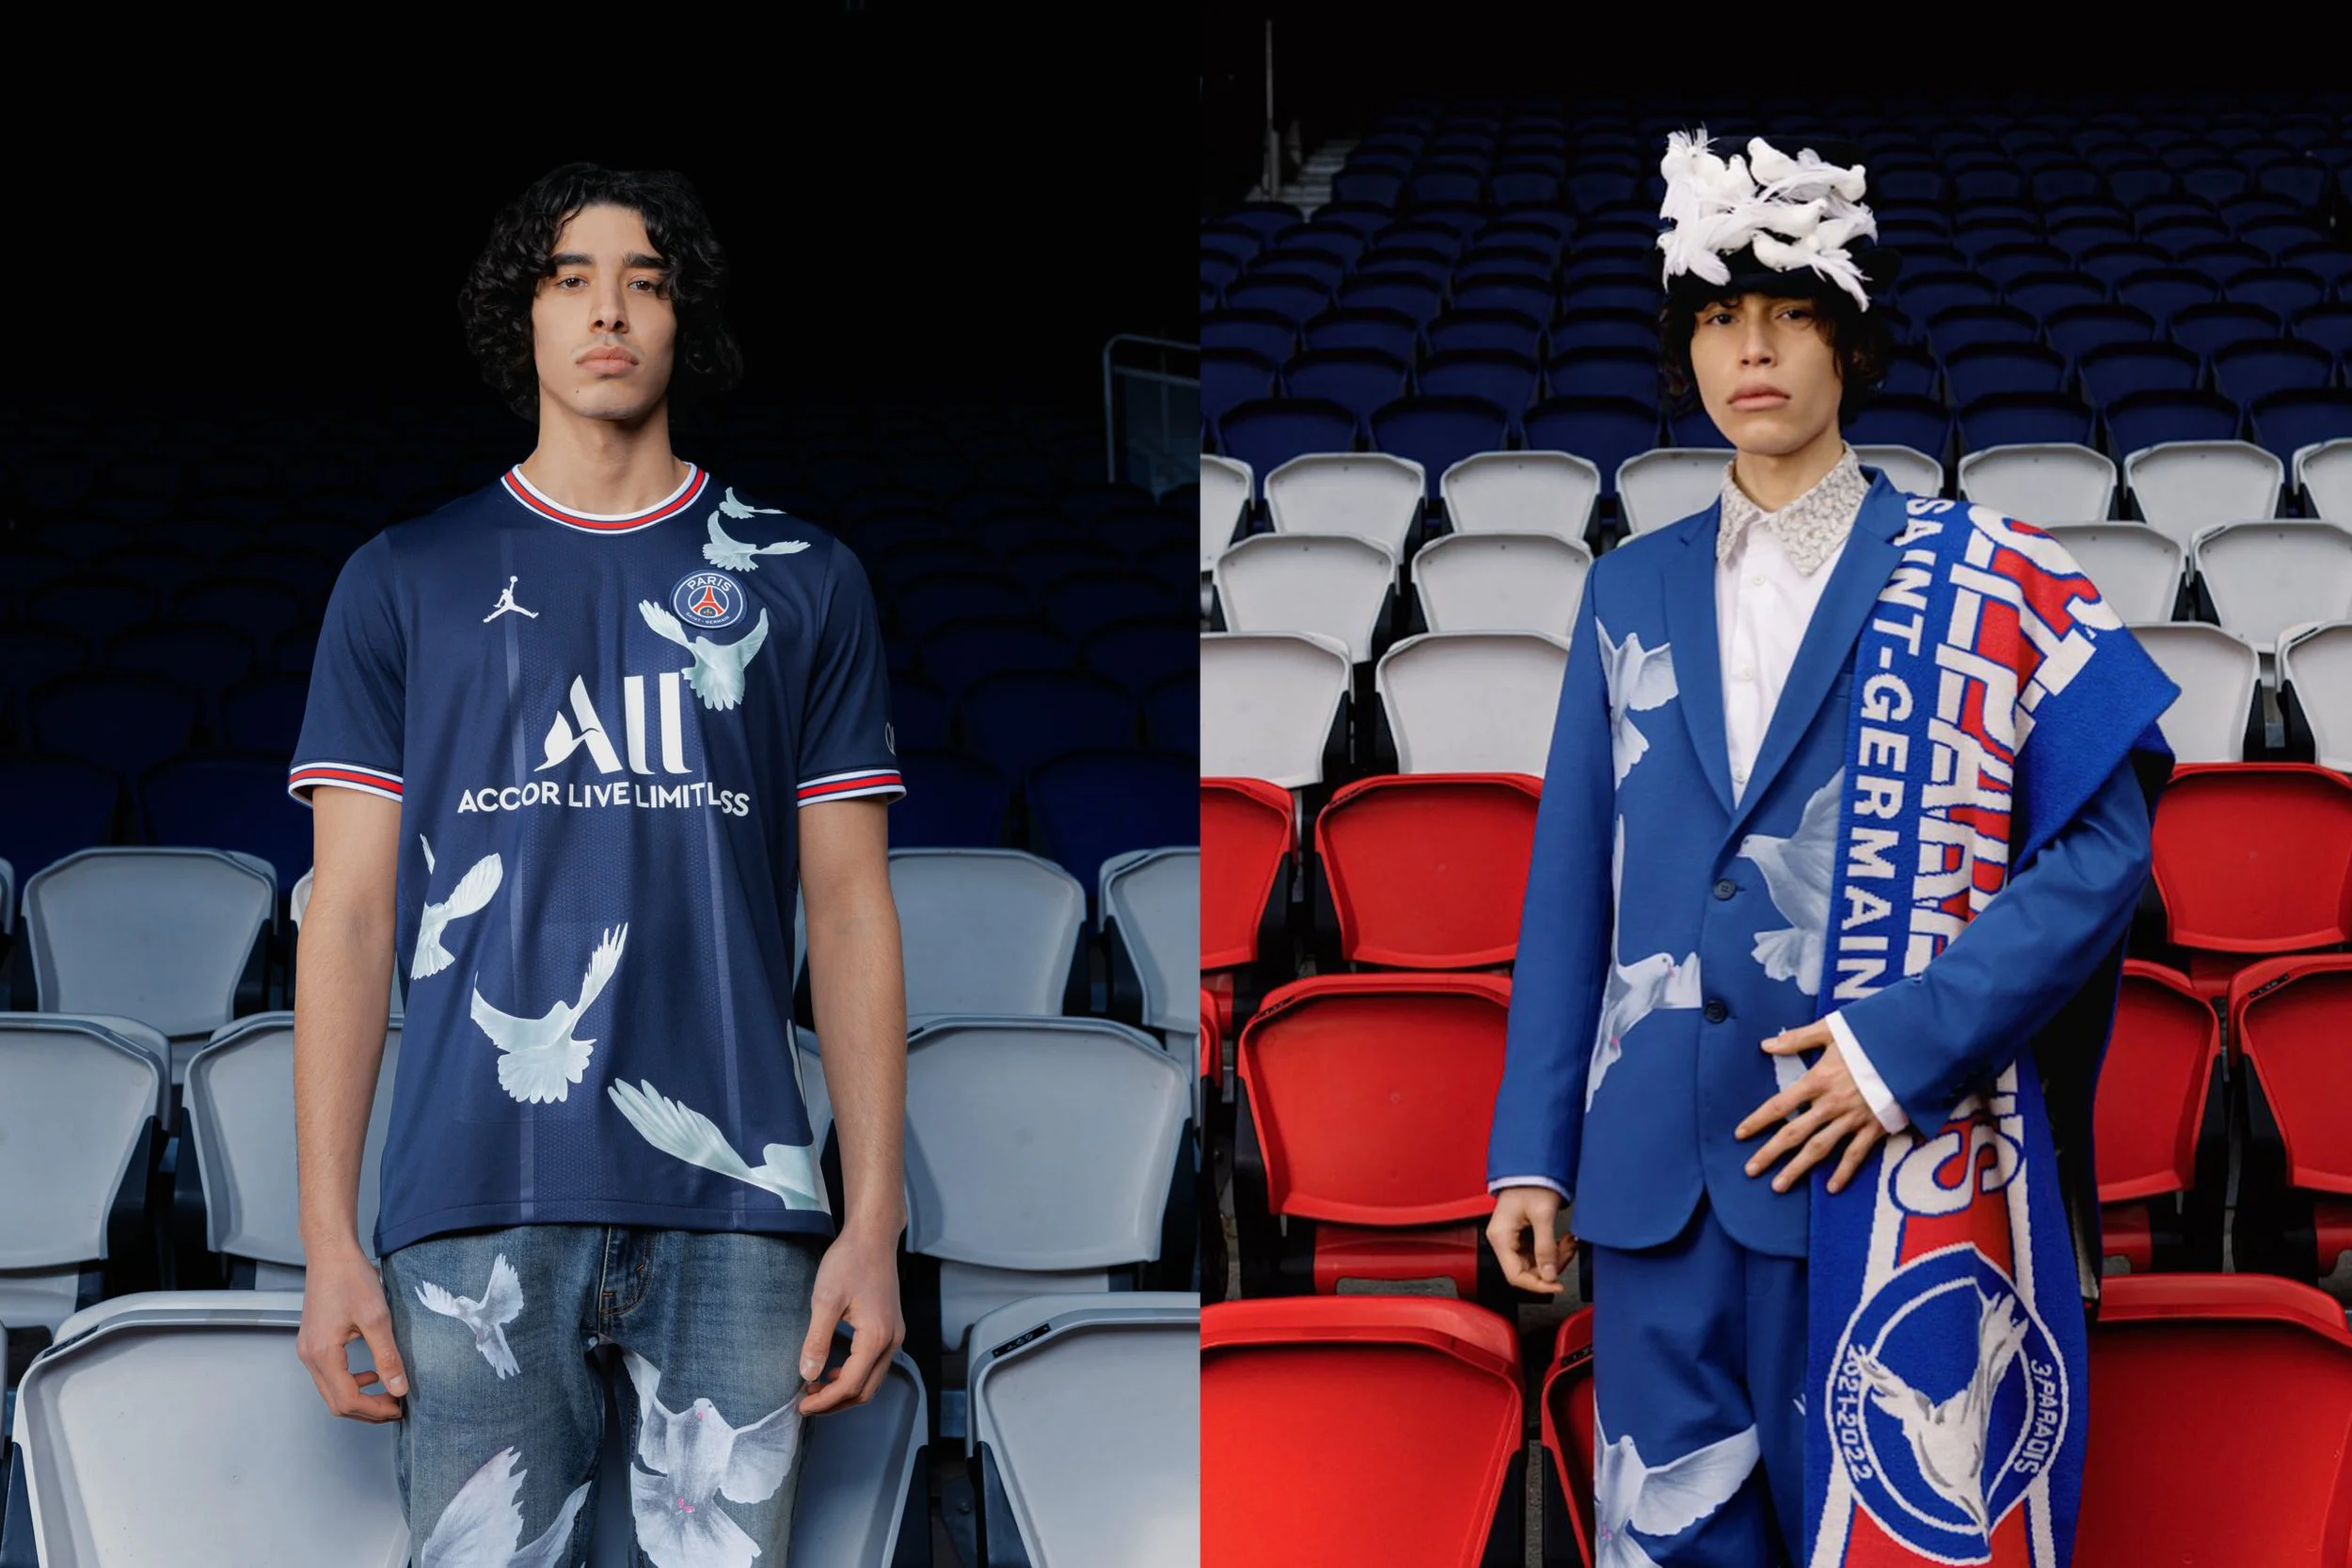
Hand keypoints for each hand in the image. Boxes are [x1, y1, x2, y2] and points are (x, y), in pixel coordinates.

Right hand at [297, 1243, 407, 1421]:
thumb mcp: (377, 1318)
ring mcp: (308, 1351)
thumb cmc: (351, 1278)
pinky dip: (351, 1383)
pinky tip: (371, 1373)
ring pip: (332, 1391)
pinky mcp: (313, 1343)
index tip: (399, 1408)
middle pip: (336, 1403)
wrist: (331, 1253)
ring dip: (359, 1398)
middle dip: (367, 1411)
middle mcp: (309, 1357)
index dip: (374, 1410)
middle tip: (395, 1407)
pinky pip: (329, 1376)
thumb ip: (387, 1356)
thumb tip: (399, 1388)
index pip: (347, 1400)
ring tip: (388, 1393)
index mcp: (323, 1354)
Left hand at [797, 1222, 905, 1413]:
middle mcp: (892, 1341)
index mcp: (877, 1337)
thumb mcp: (826, 1300)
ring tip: (815, 1389)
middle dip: (835, 1403)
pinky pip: (874, 1365)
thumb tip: (807, 1374)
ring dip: (844, 1391)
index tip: (801, 1406)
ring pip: (871, 1380)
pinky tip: (832, 1370)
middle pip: (865, 1390)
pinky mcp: (891, 1329)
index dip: (825, 1401)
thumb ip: (817, 1340)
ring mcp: (894, 1336)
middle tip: (806, 1403)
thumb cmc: (850, 1262)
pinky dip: (853, 1376)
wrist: (873, 1237)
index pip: (851, 1384)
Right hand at [1485, 1185, 1572, 1294]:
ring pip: (1534, 1263)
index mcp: (1501, 1236)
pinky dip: (1552, 1250)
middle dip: (1551, 1266)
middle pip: (1526, 1271)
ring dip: (1555, 1257)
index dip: (1537, 1285)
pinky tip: (1563, 1240)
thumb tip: (1550, 1276)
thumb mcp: (1542, 1215)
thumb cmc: (1532, 1182)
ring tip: (1569, 1242)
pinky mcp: (1521, 1234)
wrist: (1534, 1165)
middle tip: (1568, 1251)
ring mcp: (1511, 1237)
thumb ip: (1546, 1248)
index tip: (1558, 1285)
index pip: (1515, 1275)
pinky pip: (1537, 1252)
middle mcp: (1502, 1240)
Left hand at [1736, 1019, 1888, 1195]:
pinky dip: (1844, 1172)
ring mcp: (1852, 1119)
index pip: (1779, 1105)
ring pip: (1819, 1148)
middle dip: (1770, 1153)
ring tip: (1778, 1186)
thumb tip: (1766, 1044)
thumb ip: (1797, 1039)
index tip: (1740, 1134)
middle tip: (1750, 1170)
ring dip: (1797, 1169)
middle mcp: (1830, 1104)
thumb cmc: (1870, 1038)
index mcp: (1817, 1080)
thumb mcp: (1832, 1030)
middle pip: (1793, 1133)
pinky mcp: (1874, 1128)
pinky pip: (1855, 1154)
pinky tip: (1831, 1188)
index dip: (1758, 1120)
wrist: (1910, 1050)